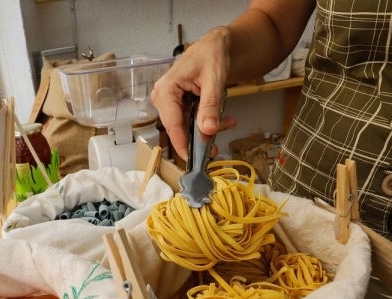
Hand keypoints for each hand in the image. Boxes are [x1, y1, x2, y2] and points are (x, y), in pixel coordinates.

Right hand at [150, 27, 236, 160]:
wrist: (216, 45)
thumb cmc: (211, 54)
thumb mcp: (214, 80)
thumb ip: (210, 106)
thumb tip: (207, 131)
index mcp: (166, 89)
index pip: (172, 124)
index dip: (182, 143)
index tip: (192, 159)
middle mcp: (163, 97)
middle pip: (179, 128)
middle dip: (200, 136)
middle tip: (218, 143)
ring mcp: (170, 102)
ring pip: (187, 127)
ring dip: (208, 129)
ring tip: (228, 123)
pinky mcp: (179, 106)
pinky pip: (192, 121)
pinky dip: (208, 122)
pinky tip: (224, 120)